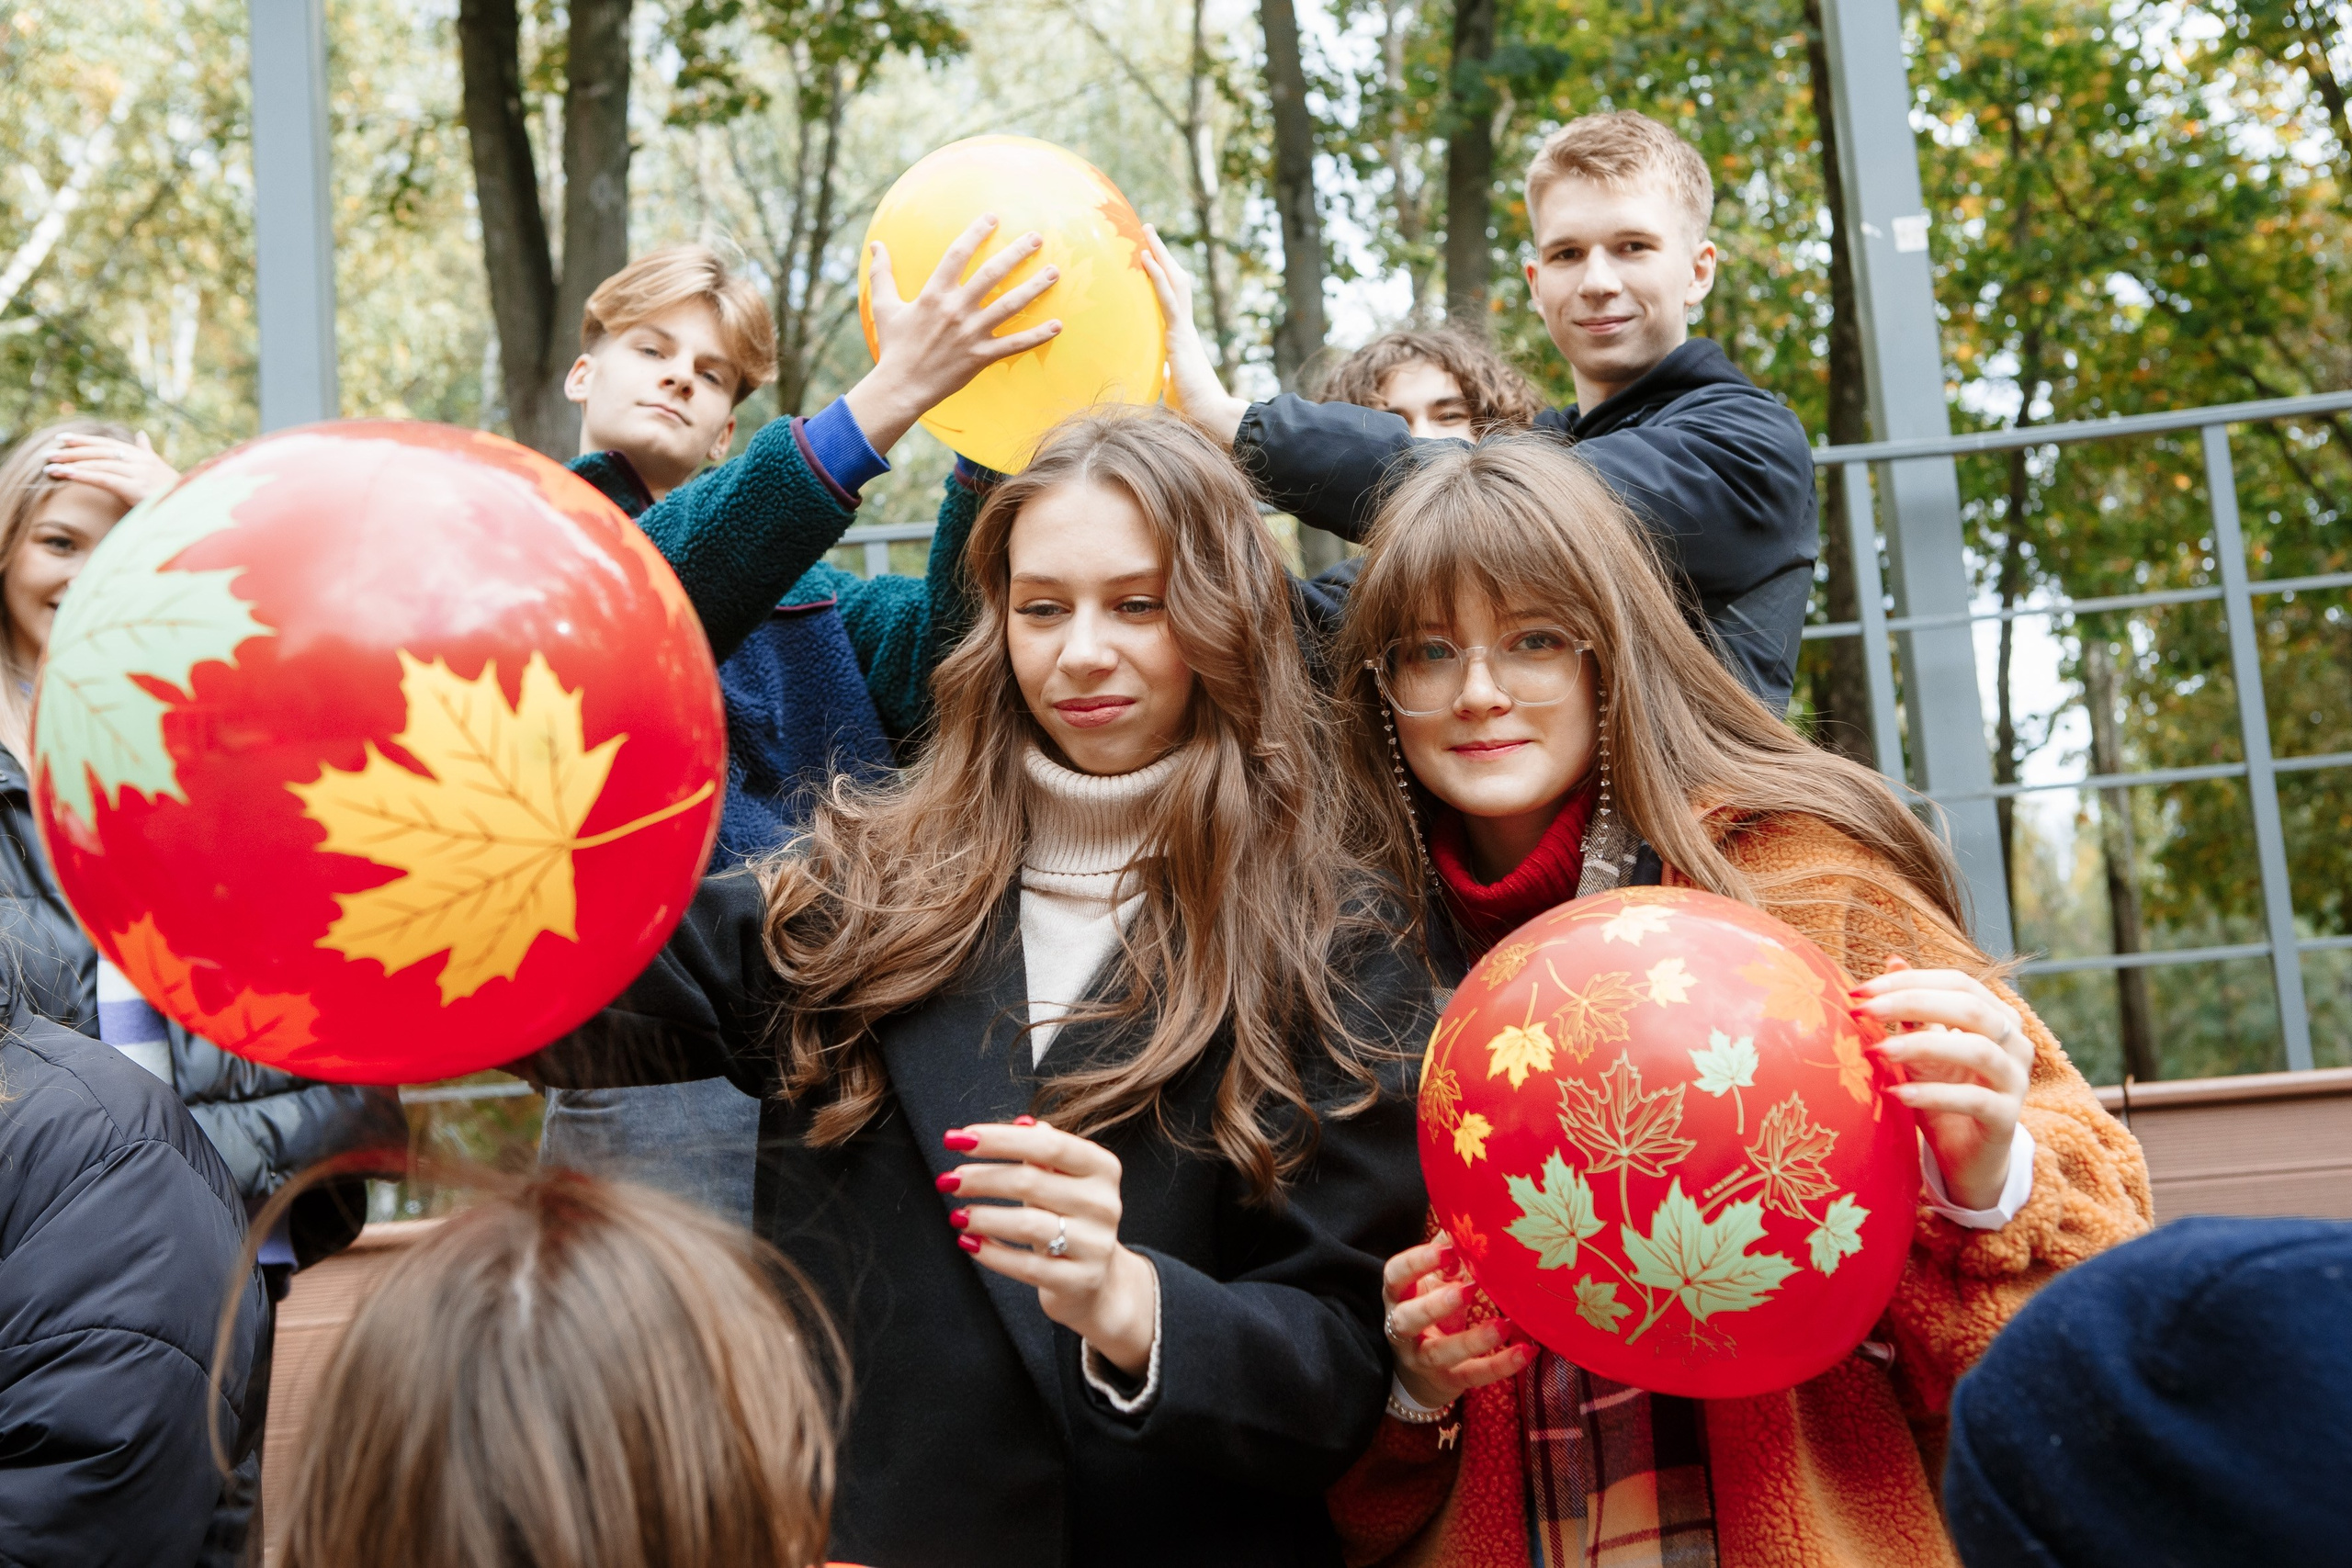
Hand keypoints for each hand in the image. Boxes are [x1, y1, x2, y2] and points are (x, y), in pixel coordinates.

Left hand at [45, 430, 177, 507]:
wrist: (191, 510)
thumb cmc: (174, 493)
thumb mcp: (160, 470)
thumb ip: (147, 452)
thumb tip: (141, 435)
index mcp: (143, 456)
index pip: (108, 444)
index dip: (85, 440)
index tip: (63, 439)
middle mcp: (140, 461)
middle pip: (100, 452)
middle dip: (73, 452)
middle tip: (50, 453)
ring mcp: (139, 474)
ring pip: (99, 464)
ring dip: (72, 465)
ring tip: (51, 467)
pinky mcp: (136, 488)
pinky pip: (104, 479)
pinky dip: (83, 475)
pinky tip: (67, 475)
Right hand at [844, 216, 1062, 457]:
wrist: (901, 386)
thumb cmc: (894, 345)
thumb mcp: (884, 306)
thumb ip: (882, 273)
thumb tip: (876, 244)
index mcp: (934, 293)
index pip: (959, 253)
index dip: (976, 232)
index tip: (993, 218)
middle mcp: (956, 309)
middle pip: (992, 273)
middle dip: (1017, 252)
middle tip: (1037, 238)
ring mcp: (971, 332)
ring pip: (1010, 305)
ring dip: (1035, 287)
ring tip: (1054, 272)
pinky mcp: (981, 356)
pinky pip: (1015, 344)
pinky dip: (1038, 335)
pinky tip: (1058, 325)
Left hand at [940, 1117, 1157, 1375]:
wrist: (1097, 1279)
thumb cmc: (1068, 1217)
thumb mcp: (1061, 1179)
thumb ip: (1042, 1150)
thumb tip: (1021, 1122)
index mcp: (1101, 1168)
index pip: (1049, 1145)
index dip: (1000, 1140)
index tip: (958, 1139)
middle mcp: (1104, 1204)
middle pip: (1031, 1182)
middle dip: (982, 1178)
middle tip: (949, 1179)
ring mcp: (1095, 1244)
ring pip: (1027, 1225)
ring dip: (983, 1217)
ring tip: (957, 1215)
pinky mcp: (1079, 1281)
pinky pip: (1027, 1266)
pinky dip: (992, 1253)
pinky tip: (969, 1243)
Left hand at [1140, 224, 1247, 446]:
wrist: (1211, 419)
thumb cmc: (1193, 412)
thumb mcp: (1171, 388)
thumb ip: (1165, 376)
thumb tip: (1158, 375)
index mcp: (1182, 339)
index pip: (1170, 299)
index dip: (1161, 276)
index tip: (1150, 256)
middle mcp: (1185, 328)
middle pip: (1174, 281)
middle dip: (1161, 254)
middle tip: (1147, 229)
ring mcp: (1184, 330)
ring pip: (1173, 282)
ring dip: (1159, 253)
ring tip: (1145, 229)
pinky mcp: (1180, 336)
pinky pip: (1167, 299)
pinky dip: (1157, 276)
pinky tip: (1146, 256)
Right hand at [1381, 1232, 1531, 1409]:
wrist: (1420, 1372)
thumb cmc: (1431, 1310)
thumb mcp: (1433, 1280)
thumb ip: (1447, 1250)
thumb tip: (1469, 1209)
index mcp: (1399, 1294)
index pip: (1395, 1275)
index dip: (1417, 1263)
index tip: (1448, 1251)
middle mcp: (1403, 1328)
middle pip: (1408, 1318)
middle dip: (1435, 1305)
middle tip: (1468, 1289)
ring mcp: (1423, 1358)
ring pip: (1439, 1353)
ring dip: (1472, 1340)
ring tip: (1504, 1325)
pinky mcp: (1447, 1381)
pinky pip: (1472, 1376)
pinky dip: (1499, 1365)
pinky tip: (1526, 1351)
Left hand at [1852, 956, 2032, 1210]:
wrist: (1967, 1156)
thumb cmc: (1943, 1092)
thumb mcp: (1922, 1048)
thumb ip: (1913, 1011)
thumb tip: (1892, 959)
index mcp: (1997, 1016)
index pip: (1958, 982)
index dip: (1909, 981)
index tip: (1859, 990)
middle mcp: (2015, 1043)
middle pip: (1969, 1008)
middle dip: (1910, 1003)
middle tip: (1863, 1011)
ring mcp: (2015, 1081)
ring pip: (1979, 1050)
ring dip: (1920, 1046)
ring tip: (1875, 1050)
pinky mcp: (2006, 1119)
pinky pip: (1973, 1100)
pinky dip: (1931, 1094)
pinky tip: (1895, 1093)